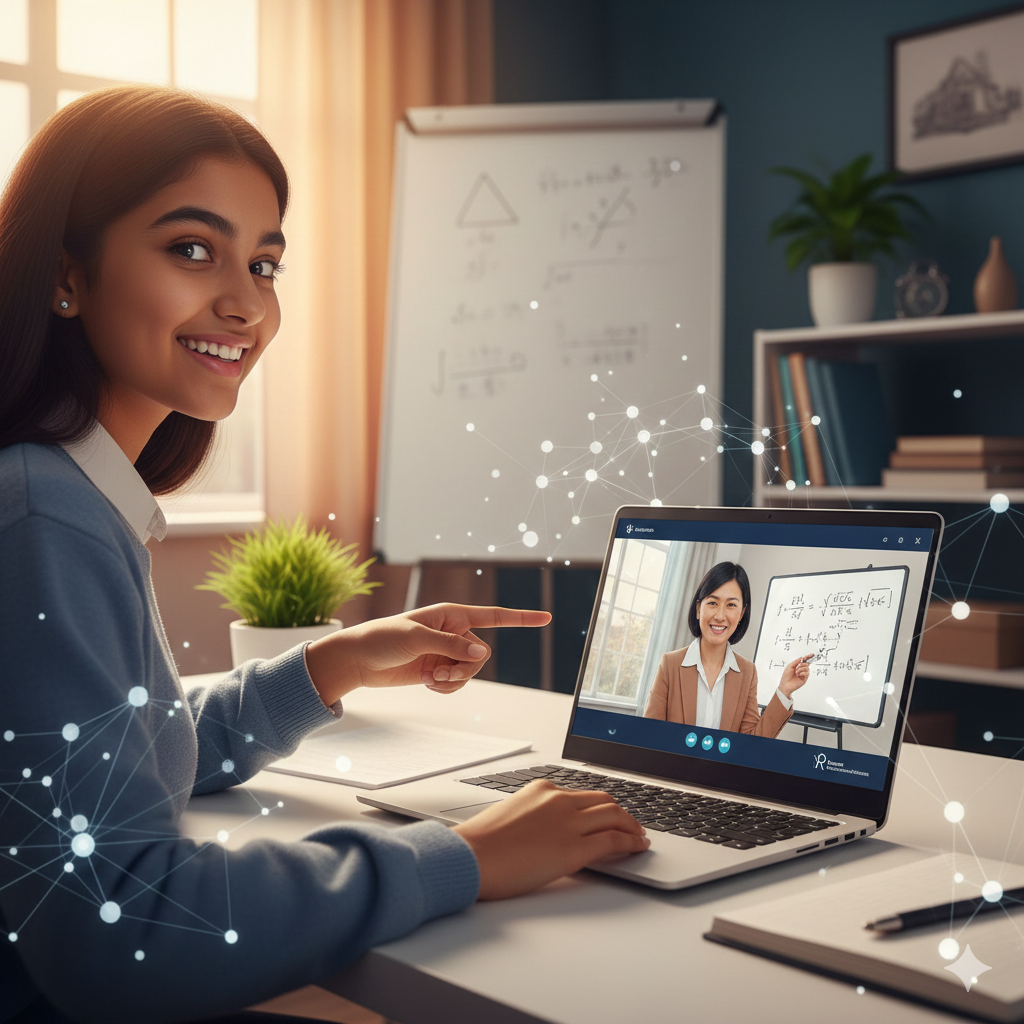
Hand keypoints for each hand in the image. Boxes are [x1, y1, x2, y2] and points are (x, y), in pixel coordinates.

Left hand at [304, 603, 550, 704]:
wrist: (358, 660)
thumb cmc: (382, 638)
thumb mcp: (415, 638)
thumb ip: (450, 646)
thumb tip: (481, 655)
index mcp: (452, 614)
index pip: (494, 616)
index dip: (521, 618)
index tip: (546, 617)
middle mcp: (454, 632)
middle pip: (481, 655)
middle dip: (463, 668)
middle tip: (437, 671)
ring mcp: (447, 652)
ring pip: (471, 672)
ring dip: (452, 680)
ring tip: (428, 677)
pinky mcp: (438, 670)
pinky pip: (457, 684)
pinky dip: (445, 688)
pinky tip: (426, 682)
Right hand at [453, 780, 649, 899]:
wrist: (471, 856)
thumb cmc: (481, 844)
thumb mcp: (510, 816)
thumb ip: (534, 817)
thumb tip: (547, 832)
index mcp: (541, 789)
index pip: (581, 794)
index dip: (600, 806)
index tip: (609, 814)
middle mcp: (558, 799)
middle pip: (604, 801)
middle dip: (622, 813)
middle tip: (631, 824)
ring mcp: (568, 822)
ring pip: (614, 816)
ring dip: (632, 826)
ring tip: (639, 836)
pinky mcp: (575, 848)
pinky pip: (613, 840)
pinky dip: (631, 842)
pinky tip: (637, 847)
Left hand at [779, 652, 812, 698]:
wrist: (786, 684)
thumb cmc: (786, 676)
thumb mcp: (789, 666)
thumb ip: (796, 661)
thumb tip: (801, 657)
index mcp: (797, 666)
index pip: (803, 661)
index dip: (808, 657)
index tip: (812, 654)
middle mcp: (801, 670)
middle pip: (807, 664)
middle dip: (802, 664)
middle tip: (797, 667)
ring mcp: (803, 674)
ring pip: (807, 668)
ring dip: (801, 669)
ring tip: (796, 672)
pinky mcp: (805, 678)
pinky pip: (807, 673)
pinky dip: (802, 673)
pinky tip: (799, 675)